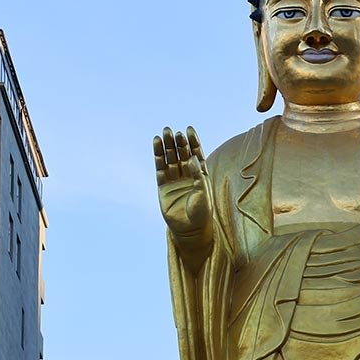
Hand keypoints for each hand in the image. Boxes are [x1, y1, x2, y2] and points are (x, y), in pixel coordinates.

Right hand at [154, 124, 211, 258]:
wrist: (190, 230)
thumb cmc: (201, 212)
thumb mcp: (203, 192)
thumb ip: (198, 174)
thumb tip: (192, 158)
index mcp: (199, 174)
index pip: (196, 153)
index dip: (192, 141)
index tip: (189, 129)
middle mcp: (186, 175)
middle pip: (181, 153)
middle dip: (177, 142)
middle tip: (172, 131)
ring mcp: (174, 179)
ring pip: (170, 158)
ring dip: (166, 146)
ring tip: (164, 132)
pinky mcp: (163, 186)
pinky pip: (160, 168)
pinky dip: (158, 156)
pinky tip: (156, 143)